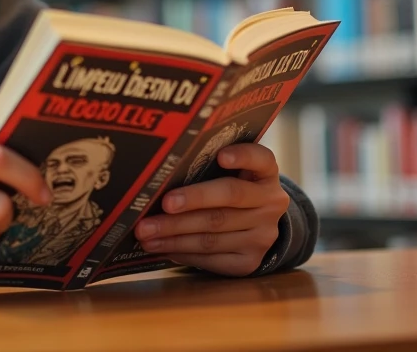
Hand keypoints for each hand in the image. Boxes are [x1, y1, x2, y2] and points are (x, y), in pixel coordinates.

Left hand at [133, 143, 288, 276]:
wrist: (255, 226)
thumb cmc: (230, 189)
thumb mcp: (231, 173)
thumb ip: (208, 166)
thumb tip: (161, 171)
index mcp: (266, 173)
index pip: (261, 159)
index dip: (243, 156)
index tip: (221, 156)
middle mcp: (270, 203)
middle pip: (229, 198)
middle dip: (191, 202)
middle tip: (163, 204)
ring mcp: (263, 235)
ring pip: (214, 234)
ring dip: (175, 234)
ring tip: (146, 233)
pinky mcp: (250, 260)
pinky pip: (212, 258)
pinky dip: (183, 252)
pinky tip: (163, 247)